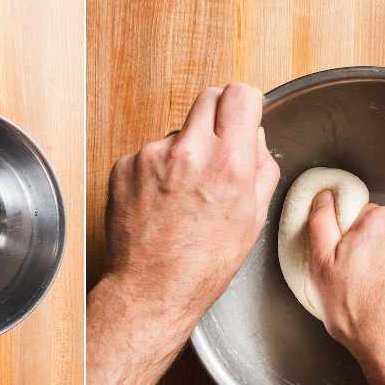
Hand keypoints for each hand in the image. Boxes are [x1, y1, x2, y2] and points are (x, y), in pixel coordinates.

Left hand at [101, 83, 280, 334]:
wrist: (152, 290)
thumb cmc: (202, 267)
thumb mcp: (251, 220)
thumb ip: (260, 169)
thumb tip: (255, 137)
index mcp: (228, 163)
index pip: (241, 94)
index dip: (243, 106)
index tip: (241, 117)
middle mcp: (189, 152)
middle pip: (208, 97)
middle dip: (216, 118)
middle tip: (214, 150)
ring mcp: (151, 156)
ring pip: (176, 132)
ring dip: (183, 152)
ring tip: (182, 196)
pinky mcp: (125, 166)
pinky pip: (148, 154)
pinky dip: (154, 172)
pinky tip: (159, 204)